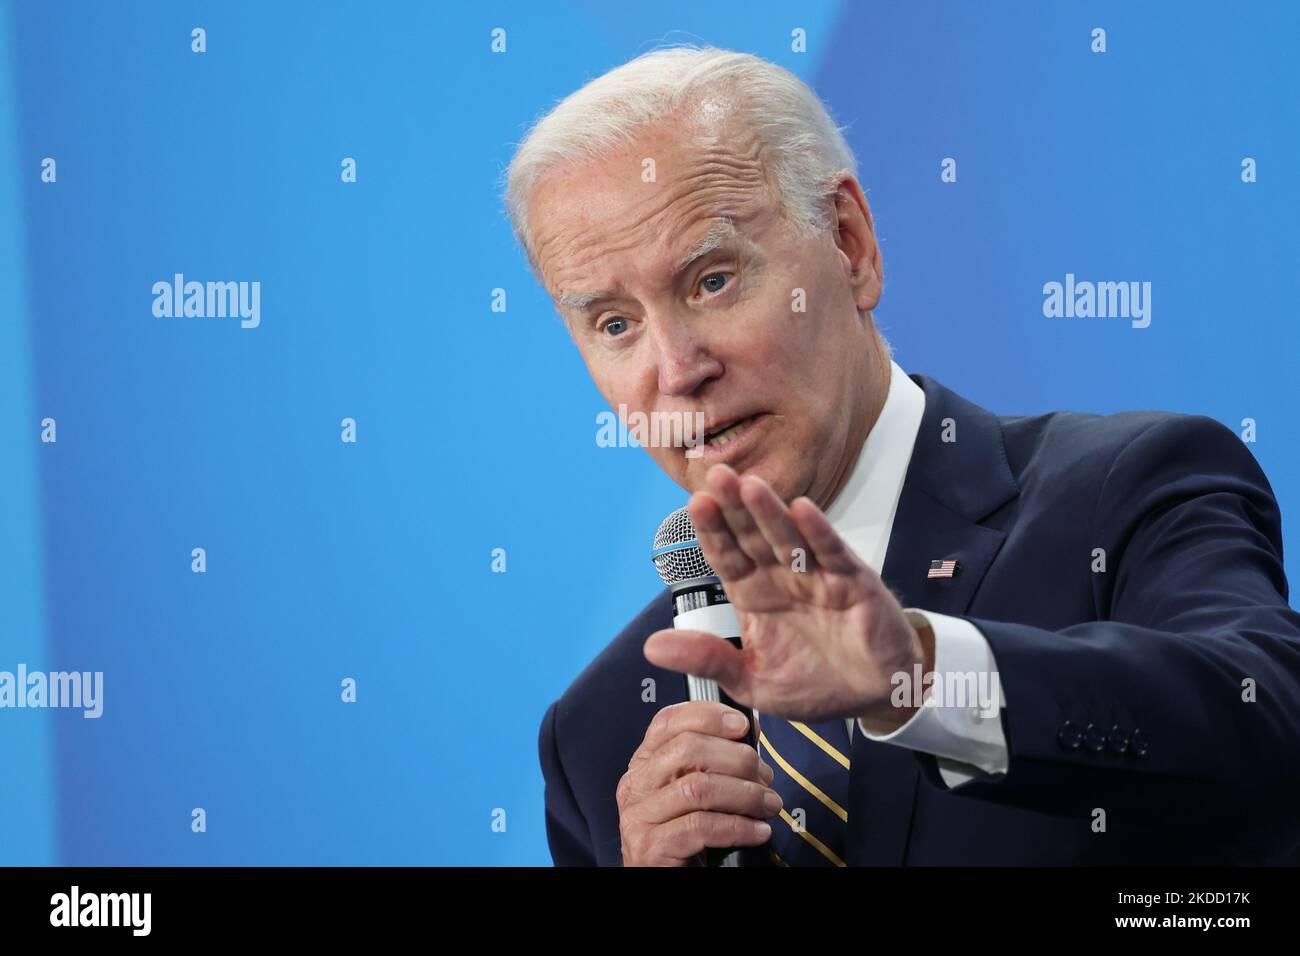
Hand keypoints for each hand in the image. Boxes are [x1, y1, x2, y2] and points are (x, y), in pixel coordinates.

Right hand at [617, 701, 780, 865]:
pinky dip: (738, 827)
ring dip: (745, 795)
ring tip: (769, 805)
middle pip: (686, 750)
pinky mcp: (651, 848)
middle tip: (766, 777)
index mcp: (644, 765)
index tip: (743, 724)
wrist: (665, 881)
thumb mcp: (694, 793)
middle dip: (737, 759)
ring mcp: (639, 817)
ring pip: (698, 788)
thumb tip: (748, 731)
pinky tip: (758, 831)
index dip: (707, 715)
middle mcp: (635, 786)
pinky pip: (701, 827)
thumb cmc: (686, 838)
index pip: (667, 722)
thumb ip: (711, 762)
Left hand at [643, 463, 933, 730]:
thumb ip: (707, 659)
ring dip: (770, 511)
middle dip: (734, 507)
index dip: (712, 531)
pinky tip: (803, 508)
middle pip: (753, 536)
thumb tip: (651, 648)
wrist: (875, 696)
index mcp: (753, 594)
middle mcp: (782, 577)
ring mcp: (818, 576)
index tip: (696, 504)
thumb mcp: (750, 680)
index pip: (726, 557)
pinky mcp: (853, 583)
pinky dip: (819, 532)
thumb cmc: (815, 684)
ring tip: (750, 484)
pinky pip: (833, 553)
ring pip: (789, 537)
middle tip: (715, 475)